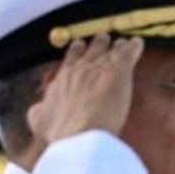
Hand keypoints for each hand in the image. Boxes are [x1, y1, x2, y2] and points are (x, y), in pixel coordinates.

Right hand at [26, 33, 143, 145]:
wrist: (78, 134)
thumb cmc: (60, 132)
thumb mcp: (40, 120)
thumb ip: (38, 112)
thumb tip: (36, 111)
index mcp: (63, 77)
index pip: (70, 58)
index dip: (76, 52)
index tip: (79, 47)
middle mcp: (80, 68)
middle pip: (91, 49)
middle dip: (97, 44)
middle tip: (102, 39)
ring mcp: (99, 67)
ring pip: (109, 49)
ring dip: (116, 45)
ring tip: (121, 43)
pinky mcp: (118, 71)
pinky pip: (128, 53)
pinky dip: (134, 47)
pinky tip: (138, 43)